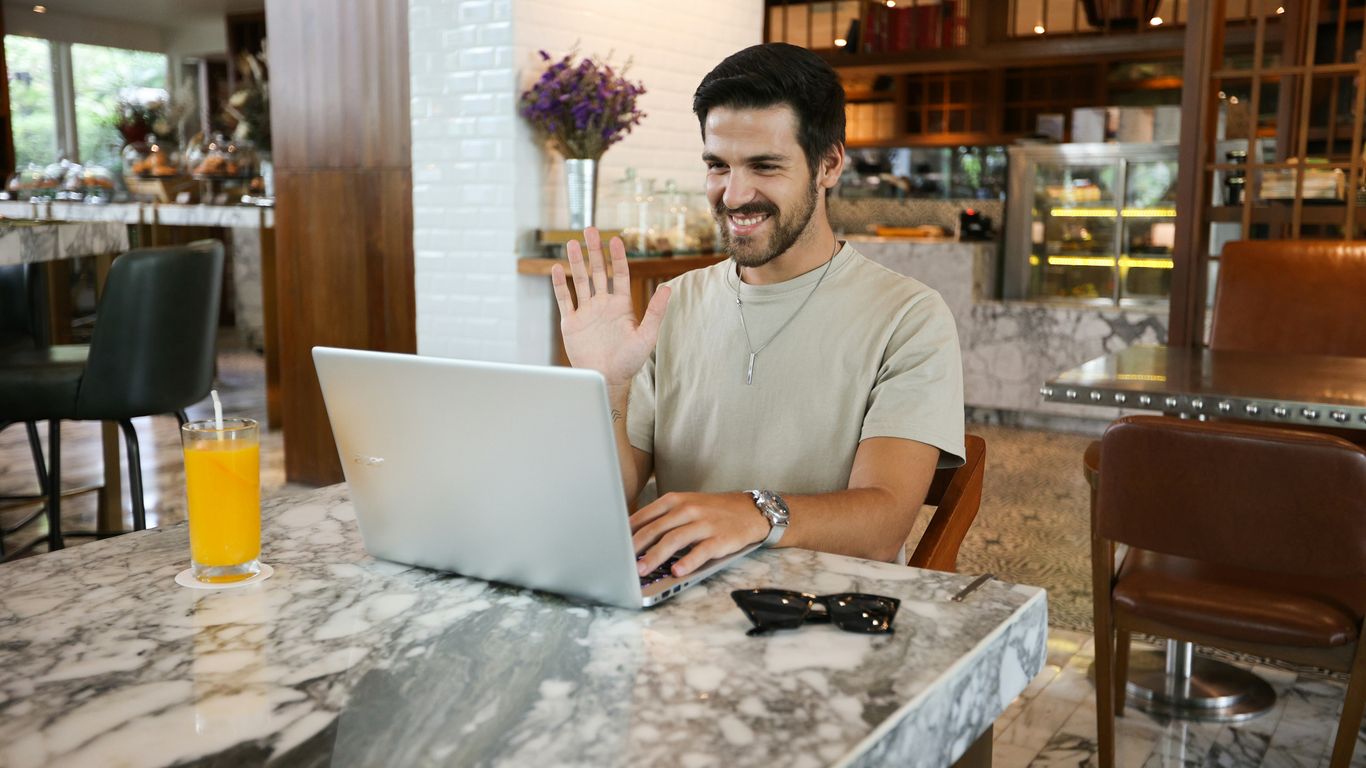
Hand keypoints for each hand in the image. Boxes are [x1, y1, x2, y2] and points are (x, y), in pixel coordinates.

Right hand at [550, 227, 670, 387]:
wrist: (607, 379)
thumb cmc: (629, 361)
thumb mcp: (647, 336)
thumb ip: (656, 312)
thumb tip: (668, 288)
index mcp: (621, 305)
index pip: (618, 274)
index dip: (617, 257)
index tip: (615, 239)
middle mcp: (603, 305)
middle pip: (597, 272)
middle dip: (594, 251)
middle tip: (590, 229)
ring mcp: (586, 312)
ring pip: (579, 281)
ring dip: (576, 262)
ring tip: (572, 243)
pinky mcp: (571, 323)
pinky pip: (564, 300)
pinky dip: (559, 285)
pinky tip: (556, 269)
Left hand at [631, 492, 770, 577]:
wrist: (751, 511)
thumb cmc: (713, 510)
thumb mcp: (687, 505)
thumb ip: (663, 518)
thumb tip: (633, 536)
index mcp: (676, 500)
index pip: (646, 516)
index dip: (628, 532)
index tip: (614, 545)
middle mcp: (689, 509)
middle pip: (656, 529)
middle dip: (637, 547)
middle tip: (622, 561)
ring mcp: (705, 524)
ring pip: (674, 540)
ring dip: (656, 556)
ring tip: (642, 570)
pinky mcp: (720, 539)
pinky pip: (701, 551)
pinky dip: (687, 562)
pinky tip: (676, 571)